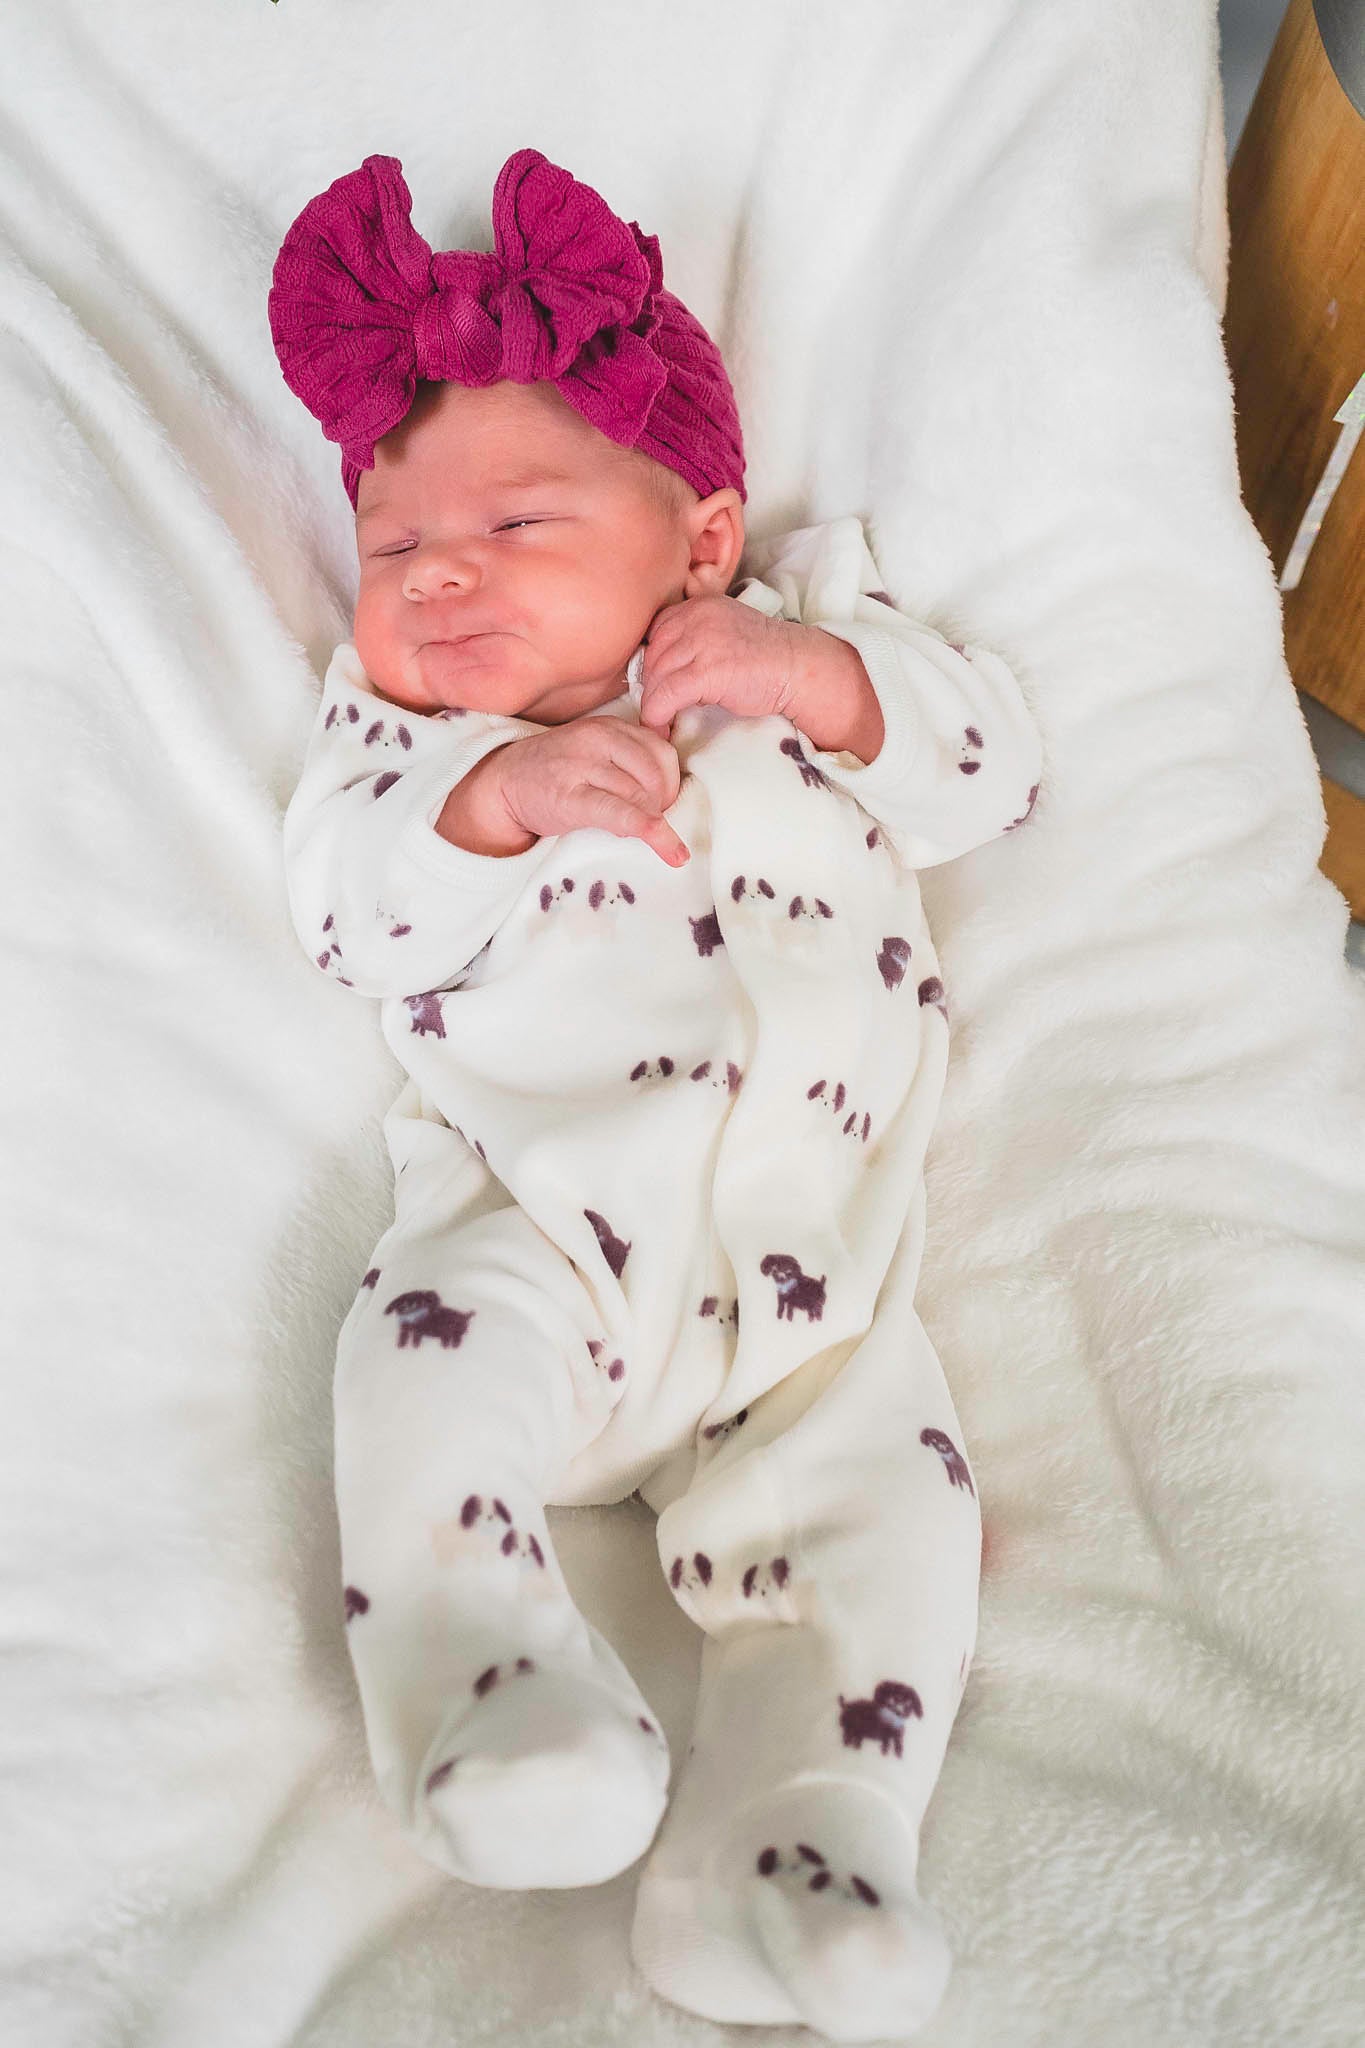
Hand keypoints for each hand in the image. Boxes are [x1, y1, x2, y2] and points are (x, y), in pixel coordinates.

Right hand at [493, 719, 690, 865]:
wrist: (504, 781)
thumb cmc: (556, 772)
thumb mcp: (596, 753)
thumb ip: (631, 761)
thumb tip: (673, 793)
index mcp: (610, 727)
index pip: (661, 752)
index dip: (671, 783)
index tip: (662, 803)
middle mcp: (598, 739)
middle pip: (656, 775)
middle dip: (663, 804)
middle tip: (650, 821)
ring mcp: (582, 766)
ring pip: (640, 795)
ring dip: (651, 821)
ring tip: (640, 833)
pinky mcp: (570, 797)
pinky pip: (619, 812)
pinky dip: (647, 829)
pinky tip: (664, 846)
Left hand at [638, 594, 815, 742]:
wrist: (798, 668)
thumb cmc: (764, 658)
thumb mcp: (724, 632)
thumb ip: (694, 640)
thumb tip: (660, 671)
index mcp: (699, 606)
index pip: (656, 632)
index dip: (651, 662)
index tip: (659, 684)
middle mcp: (697, 618)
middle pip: (652, 655)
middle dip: (651, 685)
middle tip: (660, 706)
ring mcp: (702, 643)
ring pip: (655, 676)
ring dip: (653, 704)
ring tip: (661, 720)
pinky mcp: (708, 671)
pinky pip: (666, 696)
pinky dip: (657, 715)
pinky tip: (663, 727)